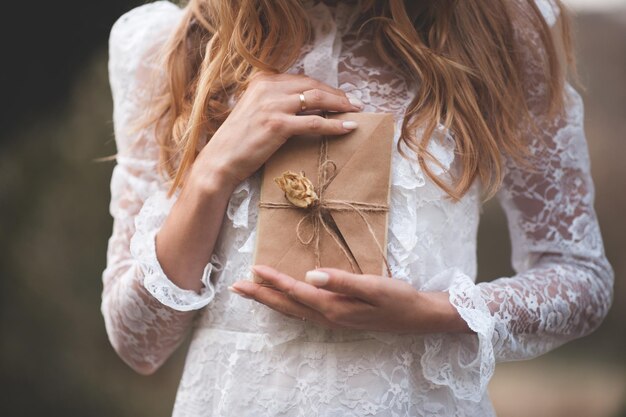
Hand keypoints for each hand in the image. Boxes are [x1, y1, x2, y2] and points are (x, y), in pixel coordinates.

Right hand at [189, 73, 363, 191]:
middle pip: (313, 85)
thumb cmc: (239, 141)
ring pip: (317, 100)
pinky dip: (335, 125)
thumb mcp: (256, 112)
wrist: (221, 161)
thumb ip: (277, 103)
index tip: (340, 95)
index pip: (302, 79)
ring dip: (340, 106)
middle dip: (337, 94)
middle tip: (354, 103)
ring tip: (355, 112)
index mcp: (262, 81)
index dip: (325, 87)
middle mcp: (267, 88)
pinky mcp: (278, 125)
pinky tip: (348, 128)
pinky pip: (315, 123)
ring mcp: (272, 105)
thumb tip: (308, 106)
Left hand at [229, 265, 472, 333]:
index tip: (253, 269)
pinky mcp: (338, 318)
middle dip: (260, 296)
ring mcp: (332, 320)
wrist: (418, 317)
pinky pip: (303, 313)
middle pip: (287, 306)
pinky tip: (283, 301)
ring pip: (293, 311)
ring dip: (270, 301)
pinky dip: (287, 305)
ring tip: (251, 292)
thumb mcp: (373, 286)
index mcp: (334, 307)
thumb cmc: (398, 298)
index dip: (273, 281)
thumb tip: (310, 275)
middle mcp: (328, 317)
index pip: (296, 292)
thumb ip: (341, 281)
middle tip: (236, 287)